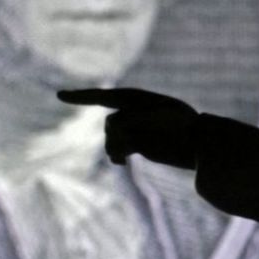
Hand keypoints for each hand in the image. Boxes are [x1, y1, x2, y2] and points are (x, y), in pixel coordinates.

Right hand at [57, 88, 198, 168]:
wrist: (199, 142)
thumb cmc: (182, 124)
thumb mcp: (158, 117)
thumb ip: (131, 120)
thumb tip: (111, 131)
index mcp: (135, 98)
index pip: (102, 96)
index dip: (79, 97)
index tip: (59, 96)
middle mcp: (130, 111)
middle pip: (109, 124)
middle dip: (118, 135)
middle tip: (136, 143)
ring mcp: (132, 128)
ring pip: (110, 139)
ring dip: (116, 148)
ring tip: (129, 156)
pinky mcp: (136, 144)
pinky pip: (117, 150)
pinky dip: (118, 155)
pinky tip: (123, 162)